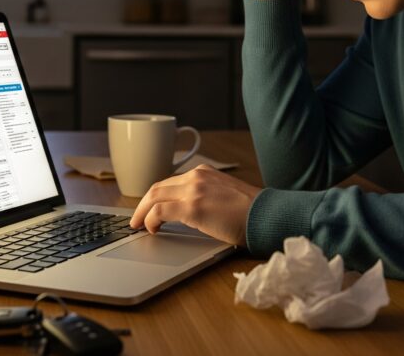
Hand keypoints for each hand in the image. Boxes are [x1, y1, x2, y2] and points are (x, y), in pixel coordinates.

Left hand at [129, 164, 261, 245]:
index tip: (148, 209)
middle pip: (158, 187)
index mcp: (204, 173)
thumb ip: (206, 196)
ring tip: (138, 226)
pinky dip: (150, 220)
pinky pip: (160, 211)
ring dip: (142, 212)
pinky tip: (153, 230)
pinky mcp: (193, 206)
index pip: (170, 183)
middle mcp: (197, 176)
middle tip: (136, 219)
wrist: (267, 215)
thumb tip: (188, 213)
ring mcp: (194, 190)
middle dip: (143, 204)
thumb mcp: (225, 196)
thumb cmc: (252, 211)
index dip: (155, 198)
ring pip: (154, 196)